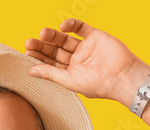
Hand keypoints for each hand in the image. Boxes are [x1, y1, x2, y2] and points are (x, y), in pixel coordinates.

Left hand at [24, 18, 149, 105]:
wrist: (122, 76)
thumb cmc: (98, 85)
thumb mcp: (69, 80)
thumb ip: (50, 73)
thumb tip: (30, 71)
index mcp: (71, 73)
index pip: (50, 64)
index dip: (38, 58)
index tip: (27, 53)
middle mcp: (77, 60)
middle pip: (55, 51)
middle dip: (42, 47)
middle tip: (29, 42)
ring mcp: (86, 48)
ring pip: (65, 39)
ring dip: (53, 35)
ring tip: (42, 33)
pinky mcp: (95, 36)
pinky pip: (80, 28)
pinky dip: (71, 25)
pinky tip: (62, 27)